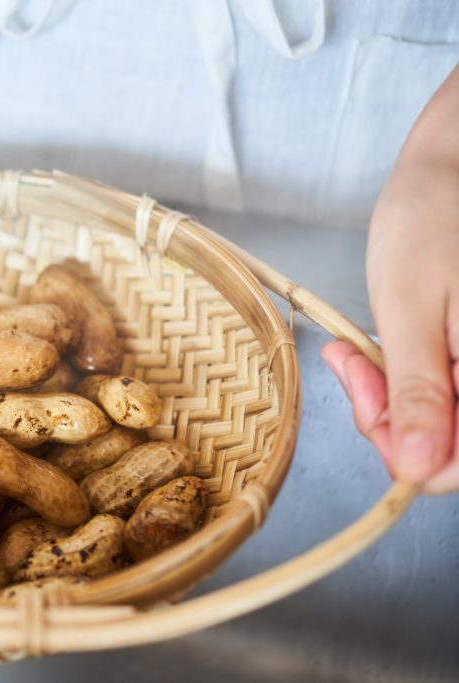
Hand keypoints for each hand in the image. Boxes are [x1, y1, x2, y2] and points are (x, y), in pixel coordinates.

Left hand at [322, 151, 458, 494]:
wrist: (453, 167)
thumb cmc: (432, 219)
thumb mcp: (410, 309)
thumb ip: (417, 391)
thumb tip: (416, 468)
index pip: (455, 466)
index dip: (399, 451)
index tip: (362, 397)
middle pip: (449, 448)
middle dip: (389, 418)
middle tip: (351, 364)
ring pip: (443, 423)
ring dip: (392, 398)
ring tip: (359, 351)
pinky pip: (449, 392)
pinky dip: (407, 380)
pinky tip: (382, 350)